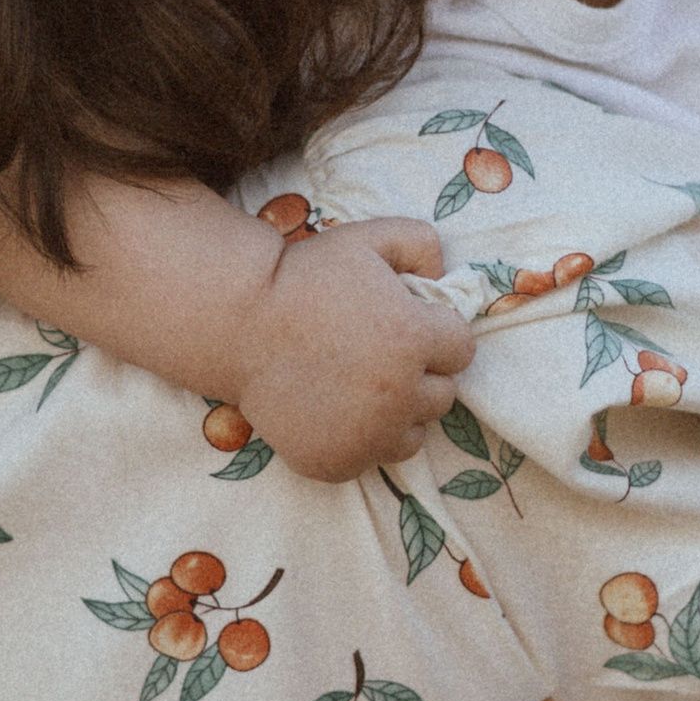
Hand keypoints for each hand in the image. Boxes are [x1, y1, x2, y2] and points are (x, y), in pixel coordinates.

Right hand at [229, 218, 476, 480]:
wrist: (238, 322)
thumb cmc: (305, 276)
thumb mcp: (368, 238)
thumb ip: (422, 243)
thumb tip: (445, 275)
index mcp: (413, 339)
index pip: (461, 348)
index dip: (436, 331)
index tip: (406, 322)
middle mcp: (397, 395)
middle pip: (442, 394)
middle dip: (420, 373)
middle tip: (378, 352)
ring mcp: (366, 435)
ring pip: (413, 433)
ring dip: (398, 412)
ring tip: (360, 384)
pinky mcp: (335, 462)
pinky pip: (371, 457)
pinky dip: (361, 439)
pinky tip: (334, 408)